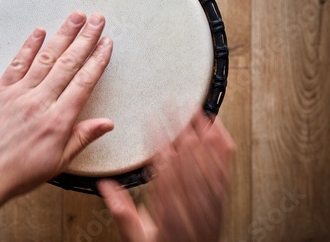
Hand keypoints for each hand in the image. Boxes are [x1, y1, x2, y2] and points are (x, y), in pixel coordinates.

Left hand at [0, 11, 113, 241]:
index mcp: (58, 120)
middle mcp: (39, 102)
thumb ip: (83, 137)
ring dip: (62, 35)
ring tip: (75, 17)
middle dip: (85, 39)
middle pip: (68, 64)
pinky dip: (28, 46)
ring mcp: (18, 94)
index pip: (84, 82)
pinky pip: (16, 64)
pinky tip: (39, 32)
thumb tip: (106, 124)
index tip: (106, 45)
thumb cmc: (19, 173)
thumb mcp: (59, 162)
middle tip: (97, 20)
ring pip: (45, 58)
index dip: (97, 60)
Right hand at [99, 112, 234, 241]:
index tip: (152, 117)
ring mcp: (211, 199)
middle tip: (172, 101)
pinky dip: (221, 145)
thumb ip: (122, 213)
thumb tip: (104, 186)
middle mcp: (193, 202)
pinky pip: (225, 167)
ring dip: (201, 130)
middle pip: (187, 156)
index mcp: (169, 210)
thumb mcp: (137, 238)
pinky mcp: (222, 197)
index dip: (158, 138)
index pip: (164, 166)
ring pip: (207, 158)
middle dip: (179, 125)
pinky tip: (217, 128)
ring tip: (193, 107)